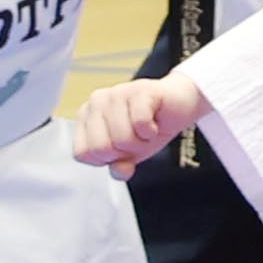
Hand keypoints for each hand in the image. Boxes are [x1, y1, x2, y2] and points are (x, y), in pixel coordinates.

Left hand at [66, 72, 208, 169]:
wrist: (179, 103)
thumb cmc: (149, 126)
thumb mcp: (131, 153)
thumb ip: (120, 166)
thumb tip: (120, 171)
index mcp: (86, 116)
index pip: (82, 153)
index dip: (106, 159)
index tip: (121, 147)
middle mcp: (97, 101)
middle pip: (101, 149)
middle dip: (125, 151)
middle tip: (136, 137)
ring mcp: (117, 93)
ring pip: (122, 139)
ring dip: (141, 141)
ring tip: (146, 129)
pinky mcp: (139, 90)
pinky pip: (140, 124)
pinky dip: (152, 131)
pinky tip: (154, 121)